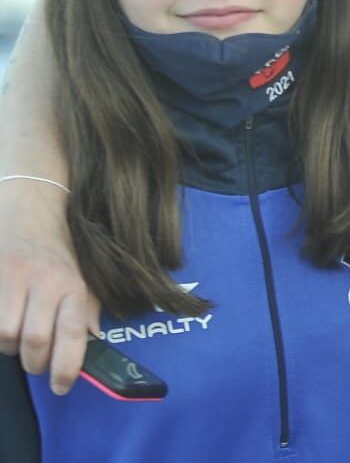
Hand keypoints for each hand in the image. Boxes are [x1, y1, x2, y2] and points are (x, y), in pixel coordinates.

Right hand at [0, 180, 99, 393]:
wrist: (32, 210)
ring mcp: (14, 278)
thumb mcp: (84, 278)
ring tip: (18, 339)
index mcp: (73, 286)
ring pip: (5, 334)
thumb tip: (93, 342)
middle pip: (34, 340)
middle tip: (37, 362)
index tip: (61, 386)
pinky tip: (5, 325)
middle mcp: (46, 282)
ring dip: (10, 347)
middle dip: (34, 362)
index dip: (66, 366)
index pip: (73, 333)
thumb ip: (87, 311)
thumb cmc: (60, 252)